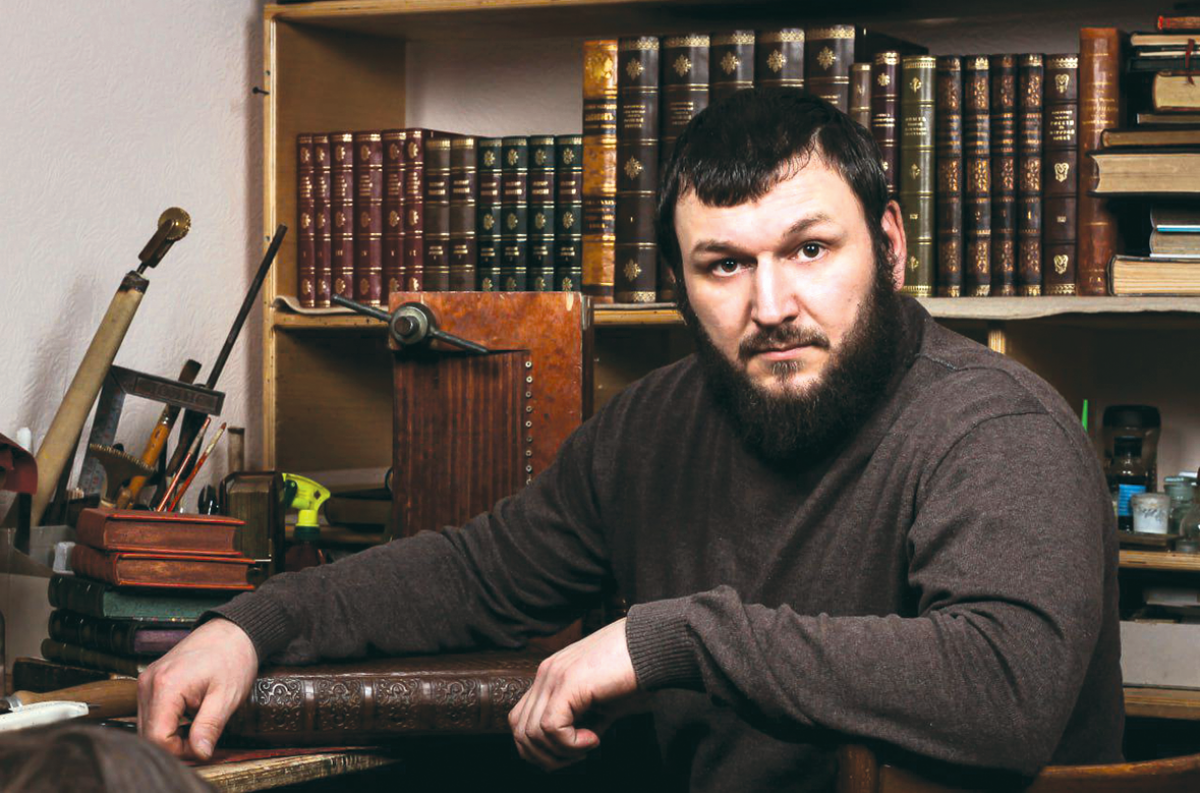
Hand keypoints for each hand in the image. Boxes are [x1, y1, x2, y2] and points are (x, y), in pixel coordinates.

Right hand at [138, 618, 257, 759]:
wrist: (232, 631)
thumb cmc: (233, 659)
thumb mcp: (226, 697)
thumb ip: (209, 727)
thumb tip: (200, 755)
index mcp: (165, 686)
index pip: (157, 738)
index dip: (179, 750)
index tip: (201, 746)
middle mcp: (148, 683)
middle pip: (148, 734)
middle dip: (175, 744)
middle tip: (202, 739)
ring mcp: (146, 681)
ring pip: (147, 726)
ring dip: (170, 734)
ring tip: (198, 723)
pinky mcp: (150, 681)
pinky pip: (151, 712)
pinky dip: (167, 721)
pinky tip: (189, 715)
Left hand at [508, 618, 640, 770]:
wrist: (652, 646)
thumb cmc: (634, 673)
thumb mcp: (602, 704)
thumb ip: (584, 721)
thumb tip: (574, 748)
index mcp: (550, 676)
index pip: (520, 720)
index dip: (540, 747)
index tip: (573, 752)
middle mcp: (545, 674)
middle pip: (519, 730)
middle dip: (546, 756)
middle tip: (577, 756)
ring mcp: (553, 676)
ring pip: (531, 733)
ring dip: (560, 752)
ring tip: (589, 744)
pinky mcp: (567, 683)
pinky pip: (550, 727)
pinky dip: (570, 743)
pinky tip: (594, 738)